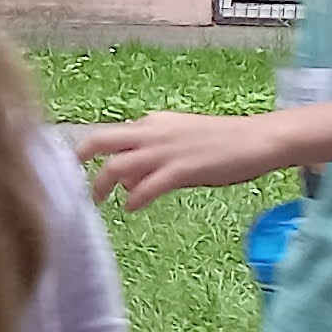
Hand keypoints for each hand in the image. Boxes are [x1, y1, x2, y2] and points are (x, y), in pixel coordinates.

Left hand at [82, 109, 280, 209]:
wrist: (261, 139)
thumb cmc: (225, 141)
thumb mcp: (181, 140)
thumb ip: (151, 154)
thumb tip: (125, 178)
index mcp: (153, 123)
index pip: (112, 135)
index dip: (93, 153)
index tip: (80, 168)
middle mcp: (153, 133)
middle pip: (101, 140)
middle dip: (81, 159)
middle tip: (70, 180)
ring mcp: (166, 151)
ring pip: (117, 165)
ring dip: (102, 185)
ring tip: (97, 202)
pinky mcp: (182, 169)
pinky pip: (148, 186)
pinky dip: (134, 198)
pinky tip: (131, 208)